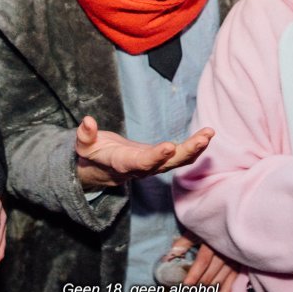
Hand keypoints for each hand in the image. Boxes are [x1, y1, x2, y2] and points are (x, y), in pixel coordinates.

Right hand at [74, 115, 213, 189]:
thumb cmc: (92, 155)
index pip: (141, 163)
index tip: (169, 146)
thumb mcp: (83, 146)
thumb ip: (85, 136)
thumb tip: (87, 121)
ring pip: (177, 161)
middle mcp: (142, 168)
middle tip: (203, 139)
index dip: (155, 156)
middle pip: (167, 163)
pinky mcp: (160, 160)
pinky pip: (180, 157)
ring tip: (209, 133)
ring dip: (195, 149)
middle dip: (186, 152)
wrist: (100, 170)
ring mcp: (153, 166)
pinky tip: (207, 136)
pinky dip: (194, 148)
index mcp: (123, 164)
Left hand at [167, 232, 237, 291]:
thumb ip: (184, 242)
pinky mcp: (236, 271)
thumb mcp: (197, 231)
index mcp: (214, 244)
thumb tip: (169, 256)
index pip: (202, 263)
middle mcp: (224, 256)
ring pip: (216, 287)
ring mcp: (232, 265)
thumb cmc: (210, 230)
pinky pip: (227, 289)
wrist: (231, 229)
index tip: (181, 288)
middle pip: (208, 279)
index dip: (192, 276)